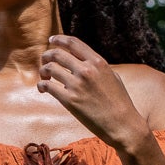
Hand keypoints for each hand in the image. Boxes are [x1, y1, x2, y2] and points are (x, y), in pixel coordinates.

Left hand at [39, 35, 148, 152]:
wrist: (123, 125)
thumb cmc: (120, 103)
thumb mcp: (113, 77)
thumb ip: (98, 67)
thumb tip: (84, 62)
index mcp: (98, 62)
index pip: (73, 43)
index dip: (59, 39)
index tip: (52, 40)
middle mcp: (87, 70)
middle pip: (57, 54)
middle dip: (46, 55)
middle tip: (44, 61)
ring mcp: (77, 85)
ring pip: (50, 68)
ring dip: (43, 71)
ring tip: (45, 78)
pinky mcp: (70, 100)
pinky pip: (47, 86)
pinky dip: (41, 86)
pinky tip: (43, 89)